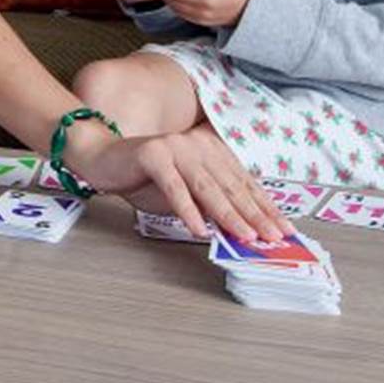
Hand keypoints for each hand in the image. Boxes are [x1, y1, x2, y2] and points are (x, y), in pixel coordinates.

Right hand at [66, 129, 290, 243]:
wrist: (101, 157)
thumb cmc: (143, 177)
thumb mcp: (185, 191)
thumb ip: (210, 203)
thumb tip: (241, 228)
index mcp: (210, 150)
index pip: (243, 182)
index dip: (264, 207)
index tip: (282, 228)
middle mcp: (197, 145)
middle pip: (230, 186)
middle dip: (254, 214)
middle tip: (272, 237)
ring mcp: (175, 148)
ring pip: (207, 188)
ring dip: (228, 215)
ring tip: (245, 235)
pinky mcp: (153, 155)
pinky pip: (174, 188)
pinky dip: (189, 211)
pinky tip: (201, 230)